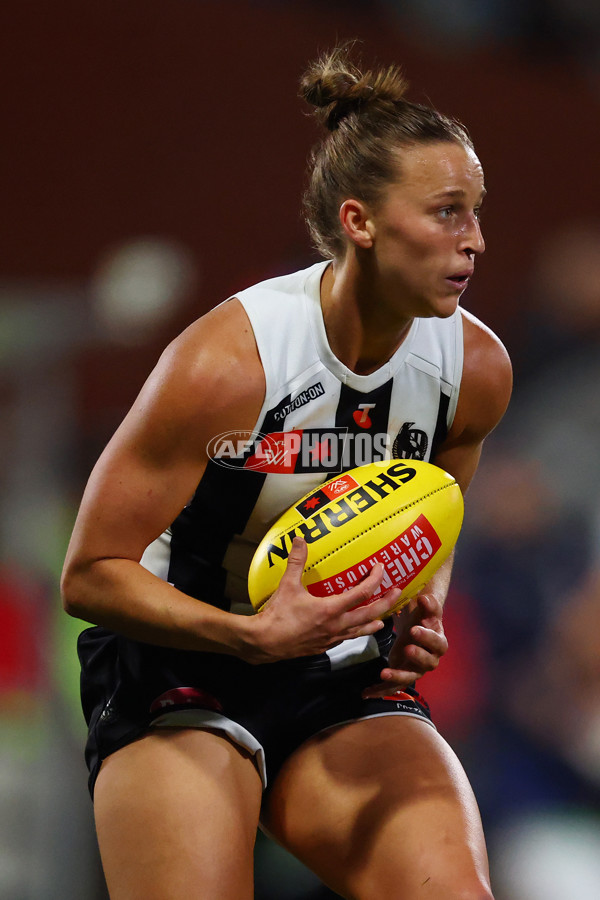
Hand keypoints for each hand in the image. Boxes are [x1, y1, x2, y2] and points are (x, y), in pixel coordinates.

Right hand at [244, 538, 400, 662]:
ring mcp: (331, 638)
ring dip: (373, 622)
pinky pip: (346, 639)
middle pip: (369, 614)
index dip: (374, 579)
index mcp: (331, 609)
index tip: (381, 569)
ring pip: (360, 631)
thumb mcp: (287, 585)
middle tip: (397, 593)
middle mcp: (336, 625)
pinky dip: (355, 633)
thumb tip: (300, 540)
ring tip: (382, 619)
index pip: (362, 593)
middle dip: (385, 603)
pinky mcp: (323, 646)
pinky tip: (353, 631)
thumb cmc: (278, 615)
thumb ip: (296, 561)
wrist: (266, 642)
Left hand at [361, 592, 447, 698]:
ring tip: (384, 673)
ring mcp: (415, 669)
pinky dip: (379, 690)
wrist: (417, 629)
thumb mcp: (425, 609)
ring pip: (410, 678)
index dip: (428, 637)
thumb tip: (424, 597)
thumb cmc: (422, 618)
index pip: (437, 643)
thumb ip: (427, 604)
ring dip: (398, 676)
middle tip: (407, 647)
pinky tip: (366, 693)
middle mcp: (429, 658)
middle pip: (428, 662)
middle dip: (418, 656)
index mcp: (437, 641)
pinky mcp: (402, 675)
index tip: (416, 628)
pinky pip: (392, 686)